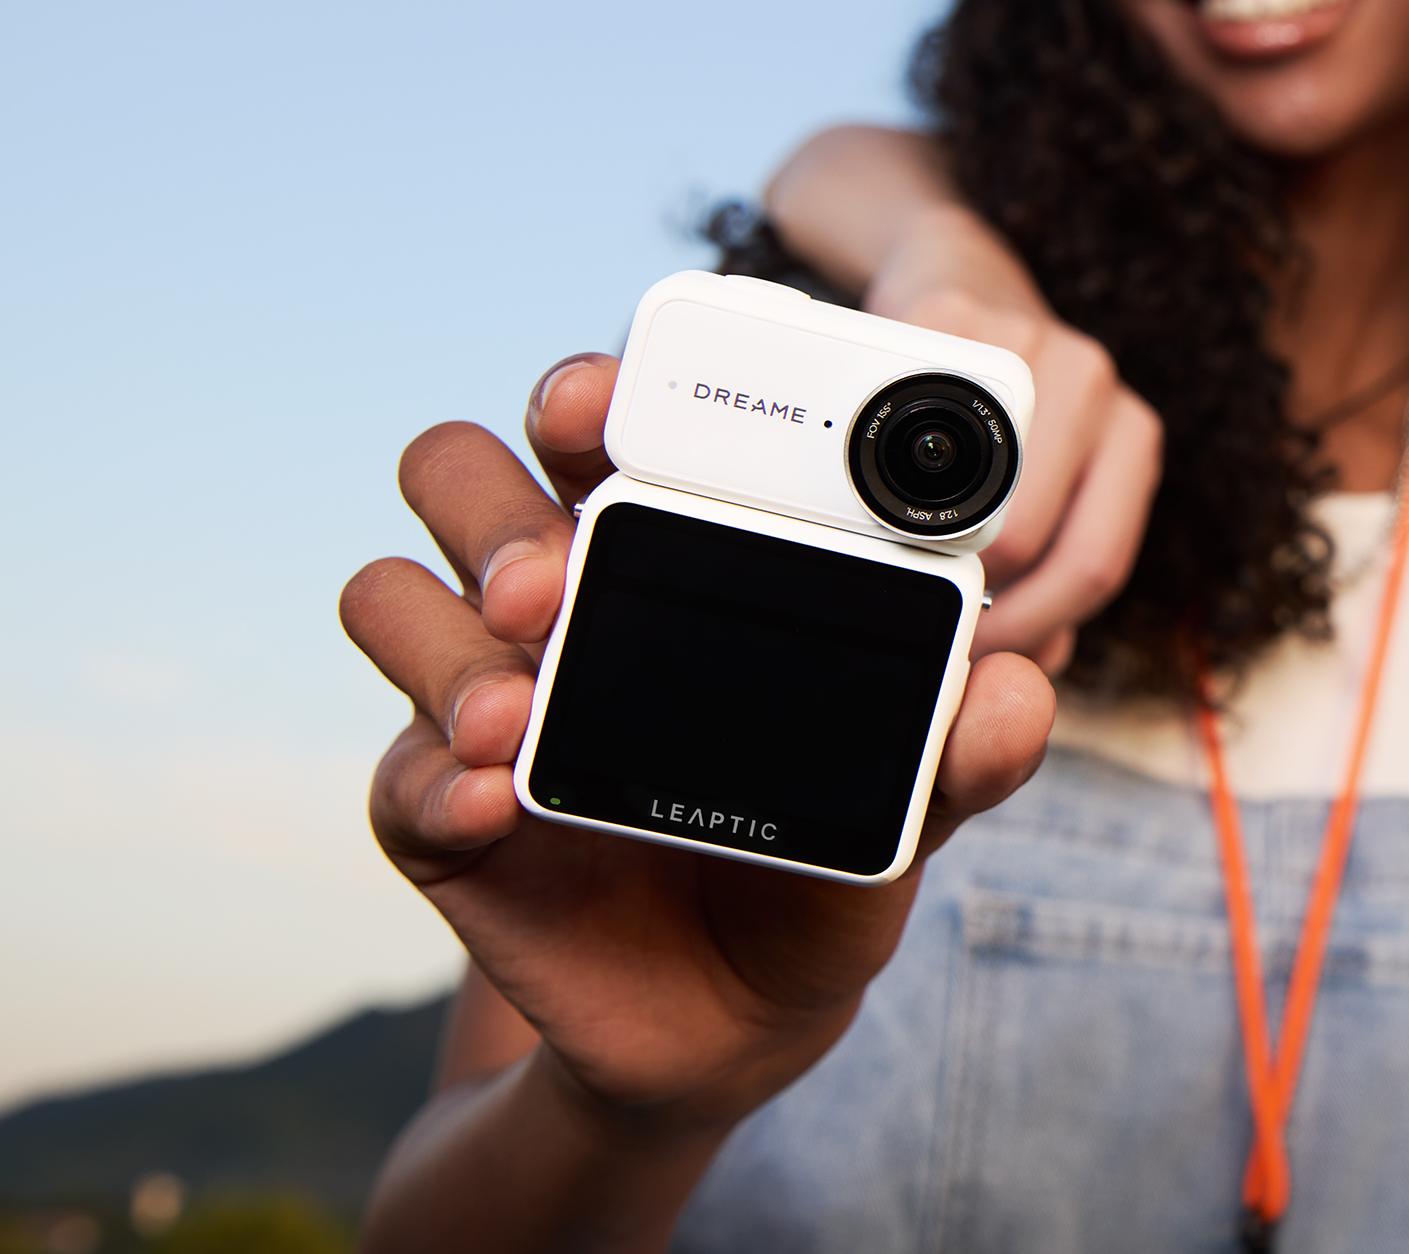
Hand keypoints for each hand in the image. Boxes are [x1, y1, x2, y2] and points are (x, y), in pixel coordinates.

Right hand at [338, 354, 1053, 1134]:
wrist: (749, 1017)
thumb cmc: (823, 863)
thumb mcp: (917, 804)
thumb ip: (967, 746)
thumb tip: (1018, 688)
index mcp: (670, 552)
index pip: (605, 430)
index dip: (587, 390)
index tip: (602, 400)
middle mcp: (561, 597)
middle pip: (460, 473)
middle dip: (488, 501)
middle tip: (555, 577)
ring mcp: (488, 695)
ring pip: (390, 593)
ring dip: (443, 639)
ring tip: (522, 708)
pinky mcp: (443, 810)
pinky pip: (394, 771)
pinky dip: (433, 778)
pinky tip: (497, 803)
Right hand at [862, 247, 1161, 674]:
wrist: (953, 284)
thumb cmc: (992, 418)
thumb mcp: (1044, 491)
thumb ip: (1050, 577)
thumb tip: (1036, 663)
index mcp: (1129, 438)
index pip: (1097, 564)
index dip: (1034, 629)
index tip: (981, 658)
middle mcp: (1095, 385)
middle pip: (1037, 537)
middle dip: (977, 601)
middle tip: (932, 622)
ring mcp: (1028, 342)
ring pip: (976, 492)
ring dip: (933, 551)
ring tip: (907, 572)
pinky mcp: (950, 316)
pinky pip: (908, 426)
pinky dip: (880, 479)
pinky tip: (868, 495)